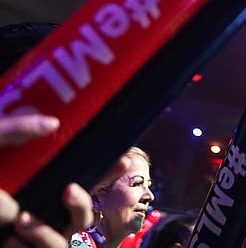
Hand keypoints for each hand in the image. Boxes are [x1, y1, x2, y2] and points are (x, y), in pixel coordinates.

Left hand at [0, 114, 113, 246]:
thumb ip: (14, 130)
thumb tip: (53, 123)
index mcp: (42, 185)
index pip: (83, 175)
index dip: (107, 168)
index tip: (122, 157)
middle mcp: (43, 211)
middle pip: (84, 211)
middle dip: (83, 201)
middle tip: (69, 188)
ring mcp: (35, 235)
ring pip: (69, 237)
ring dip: (48, 230)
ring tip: (21, 219)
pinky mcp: (27, 245)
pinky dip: (33, 240)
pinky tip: (11, 238)